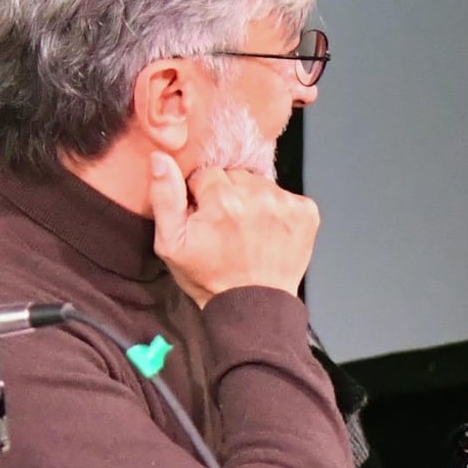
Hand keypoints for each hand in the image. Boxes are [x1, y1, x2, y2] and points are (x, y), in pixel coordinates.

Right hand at [147, 156, 317, 305]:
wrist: (253, 308)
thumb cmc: (210, 277)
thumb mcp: (171, 244)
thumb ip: (165, 197)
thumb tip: (161, 159)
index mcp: (221, 198)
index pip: (206, 174)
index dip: (202, 196)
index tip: (206, 218)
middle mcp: (257, 195)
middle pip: (235, 175)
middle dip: (228, 194)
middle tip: (227, 226)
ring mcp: (286, 203)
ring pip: (260, 184)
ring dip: (253, 201)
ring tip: (248, 231)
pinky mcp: (306, 212)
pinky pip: (286, 196)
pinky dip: (278, 211)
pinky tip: (268, 233)